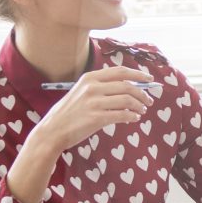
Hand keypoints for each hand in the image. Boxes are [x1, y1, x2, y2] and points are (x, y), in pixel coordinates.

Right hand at [27, 65, 153, 158]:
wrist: (52, 131)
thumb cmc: (68, 113)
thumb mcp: (81, 92)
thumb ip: (100, 87)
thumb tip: (128, 88)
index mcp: (90, 78)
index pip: (120, 71)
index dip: (138, 74)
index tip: (149, 79)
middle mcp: (92, 87)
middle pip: (127, 85)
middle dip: (142, 93)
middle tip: (149, 101)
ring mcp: (94, 103)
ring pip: (127, 100)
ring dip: (139, 105)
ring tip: (142, 111)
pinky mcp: (96, 118)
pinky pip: (122, 115)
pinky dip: (132, 116)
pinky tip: (134, 118)